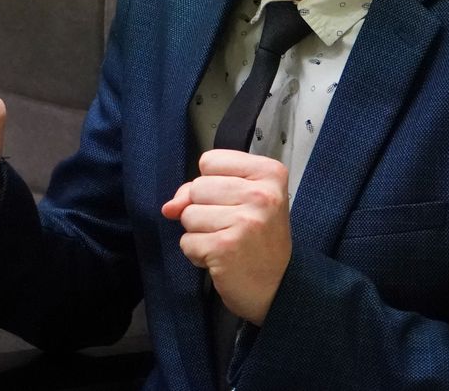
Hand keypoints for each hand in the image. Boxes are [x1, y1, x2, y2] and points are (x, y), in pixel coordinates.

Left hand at [161, 150, 291, 325]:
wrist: (278, 288)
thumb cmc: (260, 242)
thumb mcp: (244, 201)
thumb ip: (203, 190)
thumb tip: (170, 207)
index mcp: (269, 174)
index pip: (210, 160)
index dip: (212, 182)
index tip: (234, 200)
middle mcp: (261, 195)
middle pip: (197, 186)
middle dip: (203, 209)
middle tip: (231, 226)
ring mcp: (244, 221)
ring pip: (188, 214)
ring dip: (199, 232)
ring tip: (226, 241)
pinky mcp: (225, 247)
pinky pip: (187, 241)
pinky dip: (197, 253)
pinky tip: (220, 257)